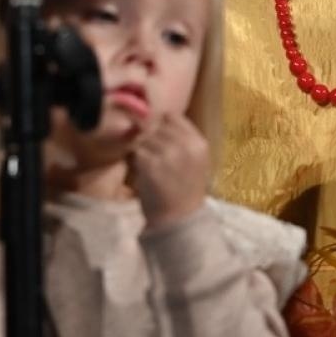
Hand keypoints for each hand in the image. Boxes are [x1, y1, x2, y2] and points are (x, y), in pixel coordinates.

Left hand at [129, 112, 209, 226]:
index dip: (161, 126)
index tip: (159, 138)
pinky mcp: (151, 165)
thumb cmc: (186, 190)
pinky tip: (144, 173)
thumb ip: (181, 139)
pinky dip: (136, 162)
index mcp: (199, 143)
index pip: (172, 117)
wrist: (179, 219)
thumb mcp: (194, 161)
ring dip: (142, 150)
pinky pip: (136, 153)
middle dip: (150, 138)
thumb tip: (157, 118)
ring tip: (149, 166)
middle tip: (153, 156)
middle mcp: (186, 145)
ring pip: (144, 139)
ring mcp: (168, 154)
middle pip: (156, 126)